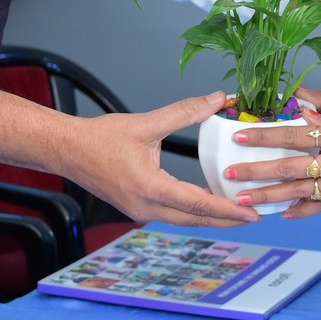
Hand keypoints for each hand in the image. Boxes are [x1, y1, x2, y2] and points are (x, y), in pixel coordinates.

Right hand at [66, 92, 258, 227]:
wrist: (67, 150)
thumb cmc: (99, 138)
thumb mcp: (146, 123)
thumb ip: (185, 112)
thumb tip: (217, 100)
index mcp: (149, 187)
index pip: (197, 203)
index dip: (227, 209)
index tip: (250, 213)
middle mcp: (145, 205)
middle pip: (194, 219)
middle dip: (225, 219)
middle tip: (254, 216)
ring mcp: (139, 210)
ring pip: (183, 219)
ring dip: (209, 216)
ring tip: (236, 210)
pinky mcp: (136, 207)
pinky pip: (171, 214)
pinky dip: (191, 211)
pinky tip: (205, 201)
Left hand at [222, 108, 320, 217]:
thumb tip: (302, 107)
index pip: (294, 134)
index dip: (265, 136)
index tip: (241, 136)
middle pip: (289, 167)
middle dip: (257, 171)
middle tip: (231, 173)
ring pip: (299, 191)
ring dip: (270, 196)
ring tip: (245, 200)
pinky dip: (303, 211)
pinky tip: (285, 214)